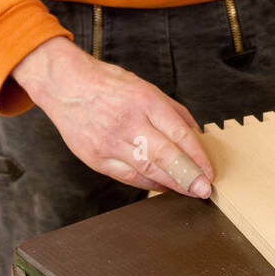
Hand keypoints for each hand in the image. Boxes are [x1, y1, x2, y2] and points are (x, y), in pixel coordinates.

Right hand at [12, 37, 213, 196]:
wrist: (65, 85)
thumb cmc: (109, 85)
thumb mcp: (145, 86)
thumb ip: (172, 111)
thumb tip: (195, 135)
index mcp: (144, 100)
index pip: (178, 132)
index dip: (197, 155)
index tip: (209, 171)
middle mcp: (127, 122)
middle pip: (164, 155)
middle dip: (188, 176)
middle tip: (203, 189)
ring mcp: (109, 142)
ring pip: (146, 171)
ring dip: (170, 184)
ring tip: (187, 191)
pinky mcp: (95, 158)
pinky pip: (127, 177)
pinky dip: (148, 185)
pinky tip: (161, 186)